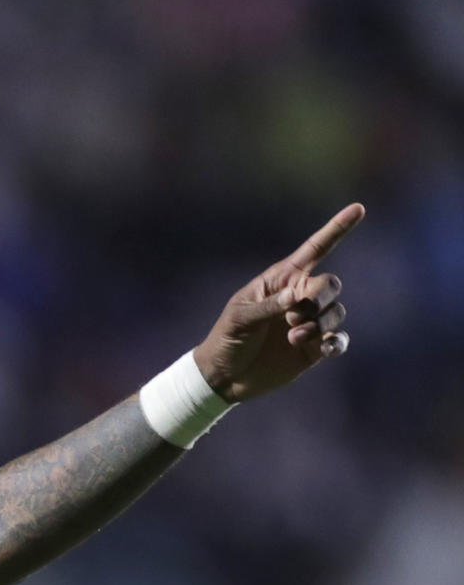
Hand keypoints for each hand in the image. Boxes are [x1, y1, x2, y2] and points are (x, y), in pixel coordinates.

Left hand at [191, 203, 362, 403]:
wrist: (225, 375)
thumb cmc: (228, 338)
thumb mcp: (240, 318)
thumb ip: (269, 305)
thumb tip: (297, 296)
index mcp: (283, 280)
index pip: (315, 250)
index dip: (337, 229)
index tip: (358, 208)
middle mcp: (301, 297)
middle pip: (330, 285)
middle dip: (318, 298)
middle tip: (291, 317)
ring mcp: (310, 322)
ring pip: (337, 312)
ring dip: (320, 324)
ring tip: (293, 337)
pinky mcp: (315, 348)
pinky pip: (340, 340)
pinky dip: (337, 343)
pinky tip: (325, 348)